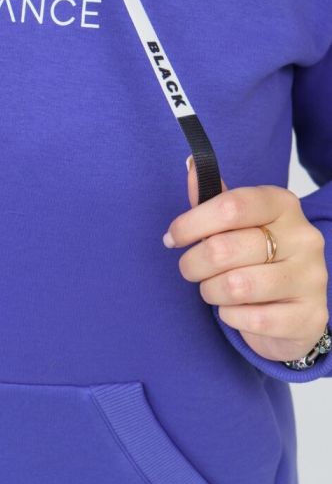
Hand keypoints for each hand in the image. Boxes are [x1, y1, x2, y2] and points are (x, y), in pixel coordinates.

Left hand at [162, 156, 329, 362]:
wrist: (294, 306)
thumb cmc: (257, 256)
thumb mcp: (236, 223)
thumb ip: (212, 198)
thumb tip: (190, 164)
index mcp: (282, 204)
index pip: (231, 205)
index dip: (191, 223)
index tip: (173, 237)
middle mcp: (303, 237)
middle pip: (224, 248)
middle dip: (193, 263)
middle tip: (190, 268)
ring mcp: (311, 277)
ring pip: (236, 286)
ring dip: (211, 291)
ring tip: (212, 289)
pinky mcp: (310, 316)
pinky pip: (253, 319)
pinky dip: (232, 317)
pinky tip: (234, 310)